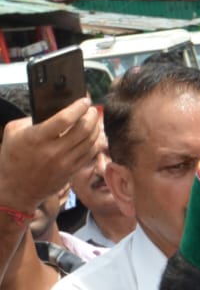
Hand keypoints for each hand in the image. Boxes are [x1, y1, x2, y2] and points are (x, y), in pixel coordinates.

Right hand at [0, 99, 103, 215]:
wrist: (16, 188)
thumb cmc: (12, 157)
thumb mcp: (13, 132)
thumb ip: (30, 119)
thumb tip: (52, 109)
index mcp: (36, 138)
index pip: (64, 119)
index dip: (78, 107)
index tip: (84, 100)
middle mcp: (53, 151)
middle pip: (83, 129)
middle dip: (92, 116)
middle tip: (93, 109)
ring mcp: (64, 163)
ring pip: (90, 142)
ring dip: (96, 128)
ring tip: (95, 120)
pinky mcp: (71, 172)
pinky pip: (90, 154)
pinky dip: (95, 143)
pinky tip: (95, 136)